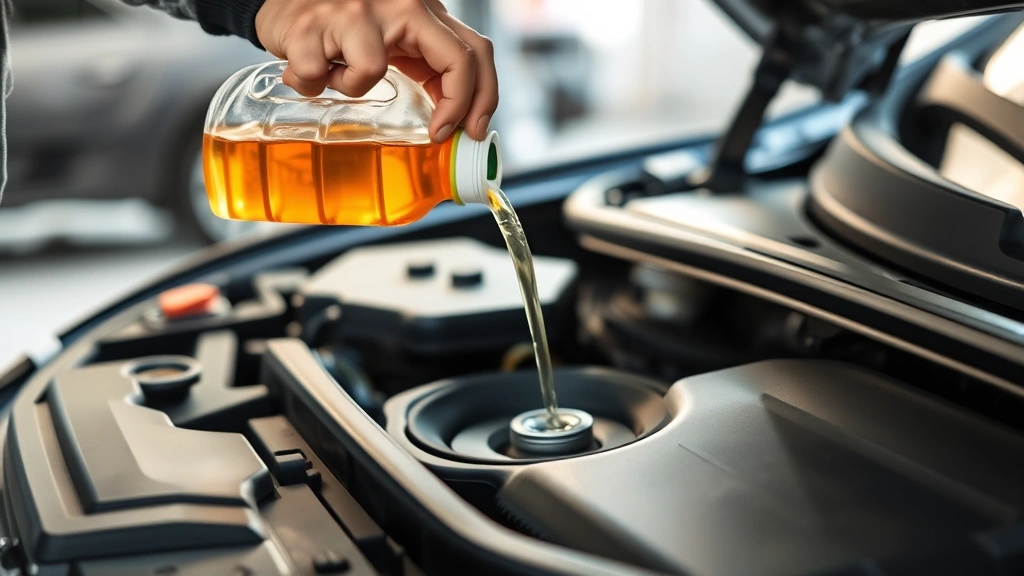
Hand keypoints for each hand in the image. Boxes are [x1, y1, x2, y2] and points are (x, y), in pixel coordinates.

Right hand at [255, 0, 497, 141]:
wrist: (283, 1)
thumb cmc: (342, 25)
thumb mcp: (392, 35)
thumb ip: (423, 62)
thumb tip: (453, 119)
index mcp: (421, 10)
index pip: (475, 50)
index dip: (483, 95)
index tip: (473, 129)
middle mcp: (396, 4)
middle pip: (456, 59)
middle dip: (454, 107)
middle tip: (437, 134)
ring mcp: (355, 11)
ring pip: (370, 71)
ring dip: (349, 85)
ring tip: (332, 71)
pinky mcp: (311, 23)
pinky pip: (318, 77)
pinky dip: (309, 83)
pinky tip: (305, 65)